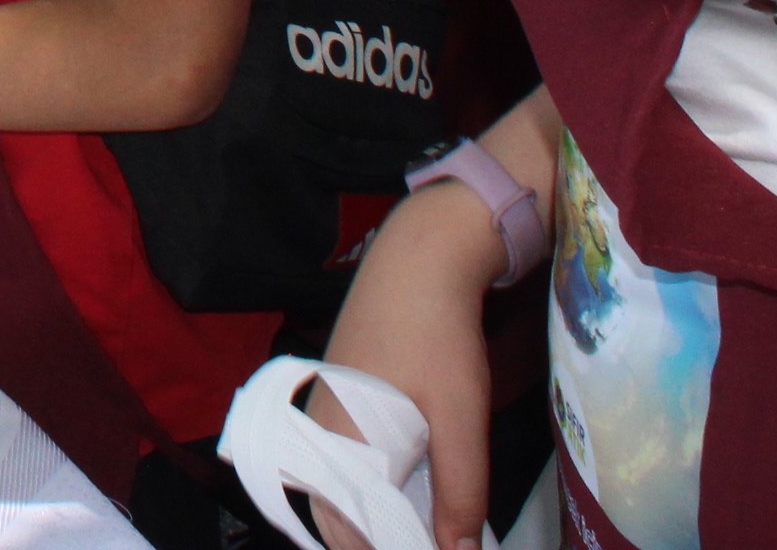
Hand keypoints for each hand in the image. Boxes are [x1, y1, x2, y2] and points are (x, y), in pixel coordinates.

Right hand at [312, 179, 510, 549]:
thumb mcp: (460, 419)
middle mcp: (316, 430)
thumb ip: (460, 492)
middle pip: (335, 510)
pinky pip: (342, 457)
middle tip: (430, 541)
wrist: (419, 256)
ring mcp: (322, 408)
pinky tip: (408, 490)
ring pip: (337, 484)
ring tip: (420, 531)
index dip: (381, 549)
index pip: (345, 528)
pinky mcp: (337, 393)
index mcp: (336, 441)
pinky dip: (369, 485)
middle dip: (375, 537)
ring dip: (373, 514)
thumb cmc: (437, 337)